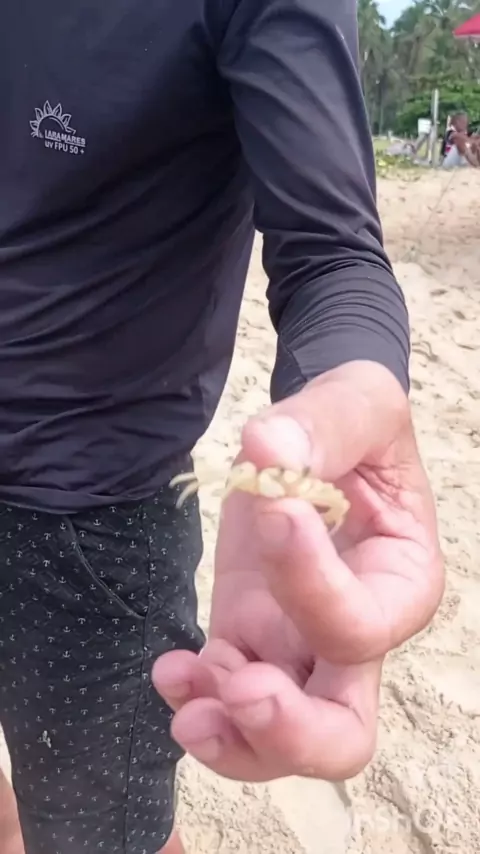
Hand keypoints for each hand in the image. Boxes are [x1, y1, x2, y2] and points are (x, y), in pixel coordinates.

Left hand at [153, 361, 443, 781]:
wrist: (318, 436)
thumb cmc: (355, 423)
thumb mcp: (358, 403)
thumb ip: (323, 424)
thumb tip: (268, 448)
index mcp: (400, 581)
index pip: (362, 622)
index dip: (312, 583)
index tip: (274, 510)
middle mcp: (354, 630)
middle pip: (342, 731)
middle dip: (291, 731)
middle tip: (243, 690)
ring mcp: (297, 641)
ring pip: (278, 738)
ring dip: (229, 735)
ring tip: (185, 688)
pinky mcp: (249, 632)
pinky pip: (225, 695)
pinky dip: (197, 698)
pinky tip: (171, 668)